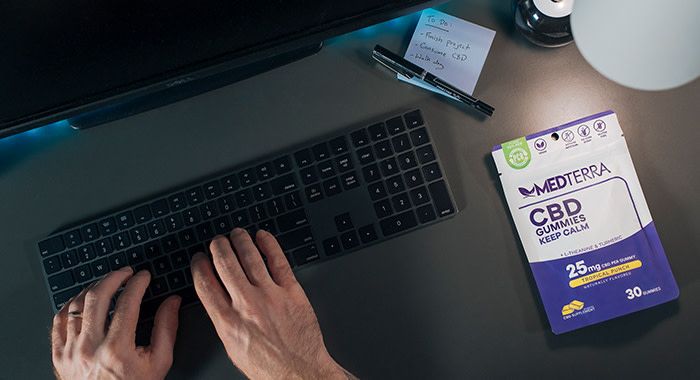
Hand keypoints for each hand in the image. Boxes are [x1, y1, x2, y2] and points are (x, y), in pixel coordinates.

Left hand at [51, 266, 180, 379]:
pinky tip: (83, 301)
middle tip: (125, 272)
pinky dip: (71, 306)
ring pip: (76, 305)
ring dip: (93, 288)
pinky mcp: (59, 356)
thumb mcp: (160, 362)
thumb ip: (167, 329)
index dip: (137, 283)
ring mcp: (71, 352)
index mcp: (117, 349)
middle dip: (114, 277)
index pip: (127, 303)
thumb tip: (172, 302)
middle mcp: (91, 348)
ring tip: (106, 284)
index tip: (144, 276)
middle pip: (98, 297)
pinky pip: (59, 321)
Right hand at [191, 228, 350, 378]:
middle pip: (226, 265)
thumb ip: (224, 321)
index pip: (205, 284)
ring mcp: (270, 296)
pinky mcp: (292, 292)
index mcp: (228, 322)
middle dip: (219, 247)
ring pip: (250, 258)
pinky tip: (263, 237)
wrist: (300, 373)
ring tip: (237, 234)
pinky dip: (269, 245)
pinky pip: (279, 261)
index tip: (199, 258)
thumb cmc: (268, 367)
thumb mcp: (234, 348)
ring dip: (241, 241)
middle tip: (217, 241)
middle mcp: (247, 305)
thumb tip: (216, 299)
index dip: (199, 266)